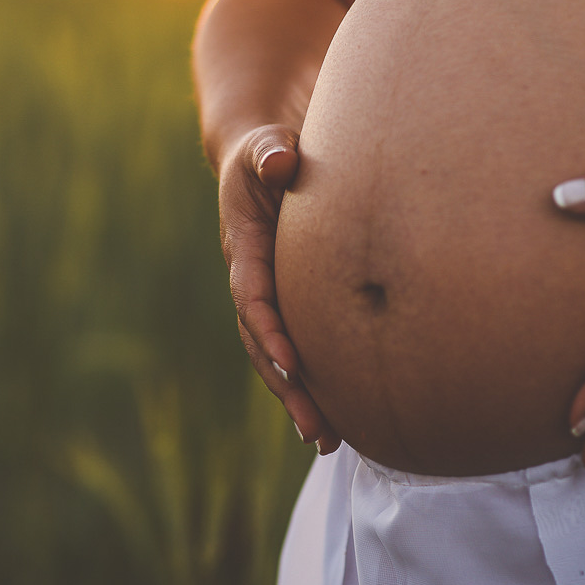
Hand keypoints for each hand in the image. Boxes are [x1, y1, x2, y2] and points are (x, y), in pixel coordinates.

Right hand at [218, 124, 340, 454]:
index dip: (269, 329)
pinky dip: (314, 382)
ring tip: (327, 439)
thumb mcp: (265, 145)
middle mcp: (252, 279)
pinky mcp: (292, 302)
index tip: (292, 361)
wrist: (267, 158)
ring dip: (299, 397)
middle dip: (287, 386)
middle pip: (264, 343)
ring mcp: (271, 295)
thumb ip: (270, 153)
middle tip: (315, 426)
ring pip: (279, 356)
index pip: (252, 294)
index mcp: (244, 246)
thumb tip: (280, 161)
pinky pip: (299, 347)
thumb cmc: (271, 151)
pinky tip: (340, 417)